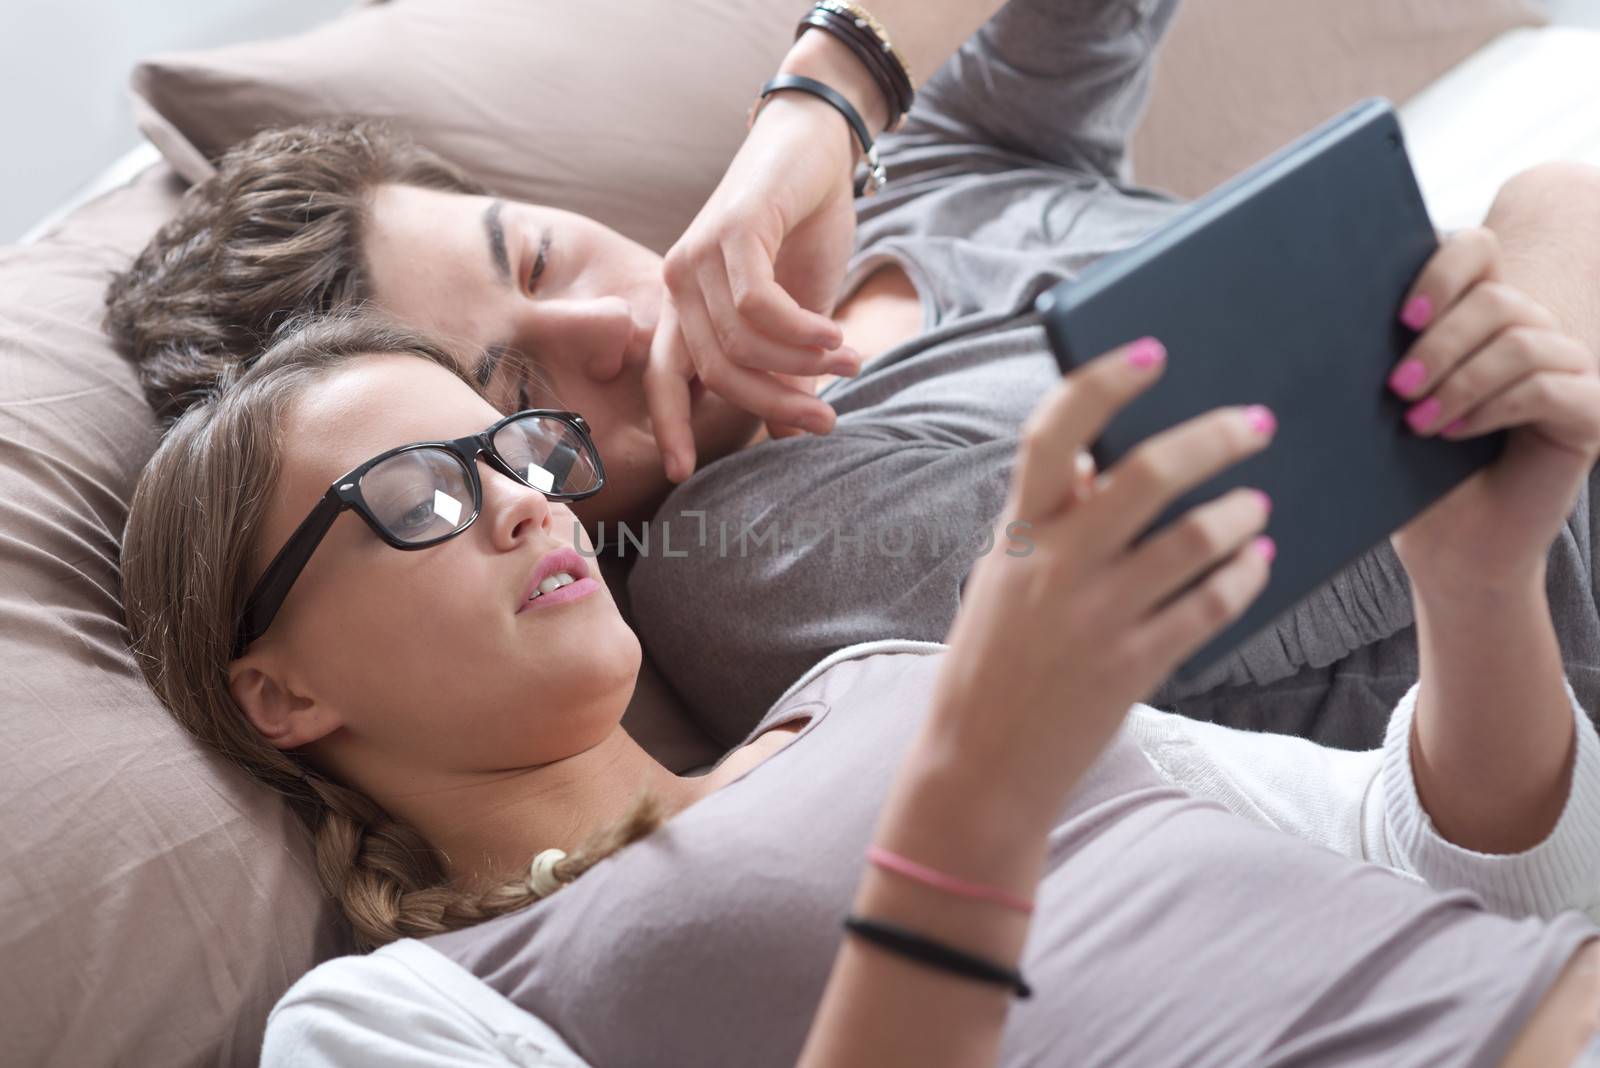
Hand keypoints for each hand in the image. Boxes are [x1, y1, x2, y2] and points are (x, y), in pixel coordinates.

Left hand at [645, 94, 864, 482]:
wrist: (817, 145)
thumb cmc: (804, 228)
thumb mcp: (799, 312)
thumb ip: (786, 366)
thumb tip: (785, 429)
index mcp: (686, 305)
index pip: (665, 377)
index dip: (671, 425)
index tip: (684, 474)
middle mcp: (679, 281)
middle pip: (719, 371)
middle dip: (775, 402)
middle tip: (827, 422)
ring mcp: (698, 254)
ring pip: (742, 343)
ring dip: (802, 364)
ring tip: (848, 362)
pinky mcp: (731, 231)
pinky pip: (760, 307)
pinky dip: (801, 331)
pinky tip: (834, 335)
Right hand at [931, 339, 1276, 802]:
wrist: (978, 767)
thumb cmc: (989, 663)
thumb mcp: (999, 578)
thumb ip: (1044, 521)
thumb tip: (1098, 464)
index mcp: (1017, 532)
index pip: (1055, 434)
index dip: (1104, 382)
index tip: (1152, 351)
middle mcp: (1056, 566)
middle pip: (1147, 474)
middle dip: (1213, 438)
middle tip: (1255, 422)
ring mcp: (1097, 618)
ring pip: (1192, 541)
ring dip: (1237, 513)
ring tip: (1257, 503)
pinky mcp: (1133, 667)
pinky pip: (1209, 608)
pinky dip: (1242, 578)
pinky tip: (1255, 562)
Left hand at [1388, 228, 1599, 600]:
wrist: (1448, 551)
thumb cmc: (1411, 476)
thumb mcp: (1391, 405)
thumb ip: (1386, 353)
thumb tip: (1336, 306)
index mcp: (1481, 317)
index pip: (1477, 250)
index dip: (1443, 269)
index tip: (1401, 317)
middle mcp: (1532, 333)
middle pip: (1498, 297)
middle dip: (1439, 342)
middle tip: (1396, 388)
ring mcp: (1568, 371)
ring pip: (1522, 339)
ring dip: (1461, 379)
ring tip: (1418, 423)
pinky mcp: (1589, 414)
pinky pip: (1548, 385)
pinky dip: (1494, 406)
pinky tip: (1454, 434)